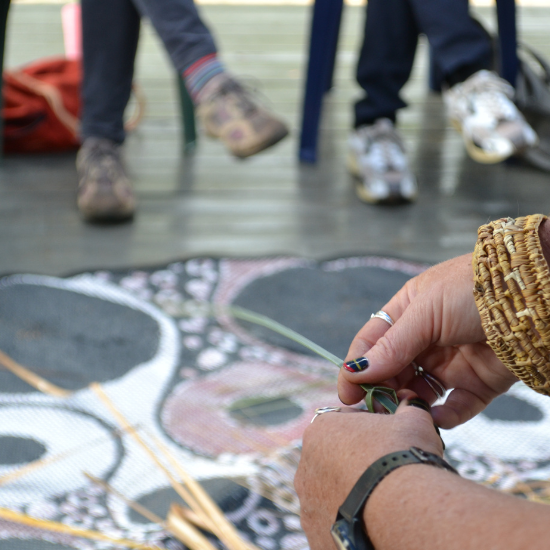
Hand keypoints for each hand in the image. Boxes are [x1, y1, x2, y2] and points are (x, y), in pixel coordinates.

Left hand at [295, 397, 441, 549]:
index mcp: (320, 430)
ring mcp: (307, 503)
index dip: (369, 427)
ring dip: (352, 492)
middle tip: (388, 470)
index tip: (389, 438)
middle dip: (357, 462)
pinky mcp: (315, 534)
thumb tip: (411, 400)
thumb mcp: (413, 419)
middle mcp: (305, 466)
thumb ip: (407, 407)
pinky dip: (351, 521)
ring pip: (331, 493)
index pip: (344, 422)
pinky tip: (374, 521)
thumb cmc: (403, 457)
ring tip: (383, 499)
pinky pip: (334, 523)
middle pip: (334, 459)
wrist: (403, 510)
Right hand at [338, 254, 517, 428]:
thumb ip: (391, 346)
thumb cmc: (472, 290)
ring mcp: (451, 363)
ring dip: (409, 404)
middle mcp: (425, 340)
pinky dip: (443, 418)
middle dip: (381, 390)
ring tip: (405, 410)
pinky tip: (434, 419)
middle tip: (374, 409)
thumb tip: (355, 372)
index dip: (356, 366)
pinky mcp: (477, 384)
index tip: (347, 393)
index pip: (371, 343)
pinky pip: (454, 407)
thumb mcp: (425, 312)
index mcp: (407, 313)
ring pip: (419, 392)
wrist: (532, 296)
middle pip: (392, 371)